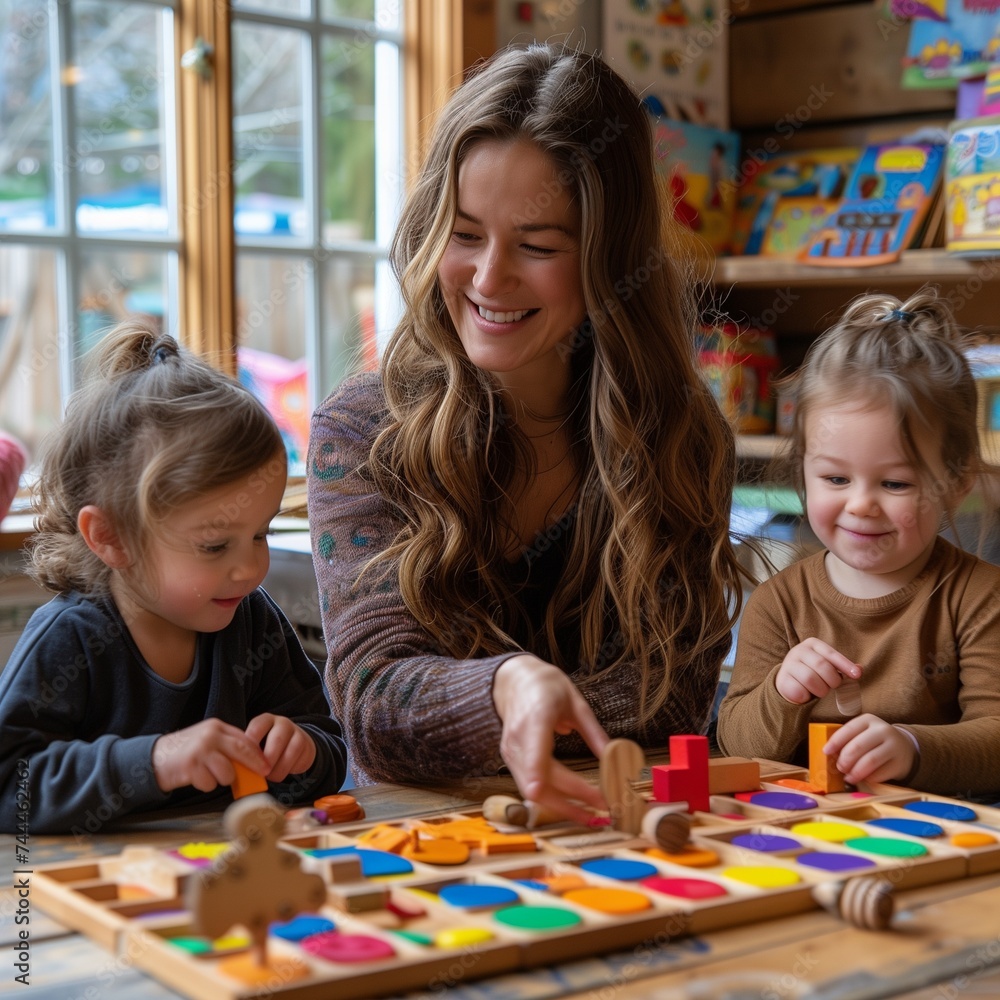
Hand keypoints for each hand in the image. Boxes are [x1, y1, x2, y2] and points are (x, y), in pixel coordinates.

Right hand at [152, 718, 269, 792]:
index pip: (244, 739)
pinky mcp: (190, 767)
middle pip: (241, 752)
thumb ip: (227, 745)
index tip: (266, 764)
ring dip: (222, 779)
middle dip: (254, 765)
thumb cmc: (185, 751)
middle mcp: (209, 736)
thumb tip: (253, 759)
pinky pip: (209, 783)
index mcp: (216, 727)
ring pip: (227, 772)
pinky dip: (205, 785)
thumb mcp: (207, 739)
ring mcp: (200, 751)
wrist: (154, 758)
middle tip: (261, 775)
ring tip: (209, 774)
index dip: (257, 753)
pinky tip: (196, 778)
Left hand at [245, 714, 317, 781]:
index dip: (250, 745)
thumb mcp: (257, 743)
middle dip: (267, 759)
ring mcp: (297, 732)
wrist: (294, 746)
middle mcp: (282, 723)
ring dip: (276, 769)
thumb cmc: (267, 746)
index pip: (257, 728)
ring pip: (289, 752)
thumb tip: (234, 766)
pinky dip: (286, 772)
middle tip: (259, 772)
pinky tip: (278, 774)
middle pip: (277, 739)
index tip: (244, 760)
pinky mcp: (306, 745)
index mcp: (265, 720)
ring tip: (268, 777)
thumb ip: (247, 750)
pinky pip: (297, 761)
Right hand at [492, 654, 609, 822]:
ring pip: (534, 791)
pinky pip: (531, 787)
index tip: (541, 790)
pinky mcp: (511, 762)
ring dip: (562, 807)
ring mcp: (511, 753)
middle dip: (570, 802)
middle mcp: (518, 739)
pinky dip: (553, 800)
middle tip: (602, 809)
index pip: (534, 749)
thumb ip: (594, 732)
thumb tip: (615, 756)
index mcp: (536, 717)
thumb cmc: (546, 687)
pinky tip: (573, 806)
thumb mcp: (576, 702)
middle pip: (539, 781)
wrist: (514, 682)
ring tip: (591, 816)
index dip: (536, 771)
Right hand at [775, 638, 860, 704]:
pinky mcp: (782, 679)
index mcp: (812, 644)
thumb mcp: (828, 666)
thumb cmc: (814, 672)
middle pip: (822, 666)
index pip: (831, 654)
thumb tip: (859, 669)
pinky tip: (805, 693)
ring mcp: (788, 664)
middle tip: (831, 686)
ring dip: (820, 690)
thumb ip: (843, 668)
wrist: (789, 681)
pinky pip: (800, 691)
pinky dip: (806, 697)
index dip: (845, 665)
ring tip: (819, 690)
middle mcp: (798, 650)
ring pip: (810, 679)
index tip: (857, 676)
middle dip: (832, 680)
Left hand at [823, 714, 915, 783]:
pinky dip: (868, 779)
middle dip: (845, 760)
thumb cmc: (874, 740)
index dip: (835, 741)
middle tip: (839, 768)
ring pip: (870, 761)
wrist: (904, 747)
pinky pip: (880, 774)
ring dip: (855, 772)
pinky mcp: (900, 763)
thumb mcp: (862, 733)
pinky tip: (862, 779)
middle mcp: (883, 730)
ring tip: (848, 777)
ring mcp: (894, 746)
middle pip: (858, 746)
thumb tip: (828, 754)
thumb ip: (848, 739)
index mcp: (868, 720)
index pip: (849, 729)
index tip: (826, 752)